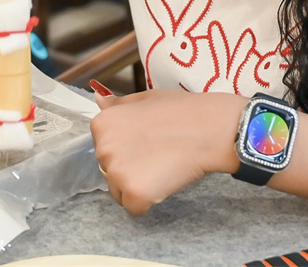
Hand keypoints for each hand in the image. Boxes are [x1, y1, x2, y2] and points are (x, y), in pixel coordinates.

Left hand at [91, 90, 245, 215]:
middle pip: (109, 171)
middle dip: (129, 168)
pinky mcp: (135, 194)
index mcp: (102, 124)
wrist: (208, 128)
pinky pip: (134, 208)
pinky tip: (164, 182)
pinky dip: (149, 202)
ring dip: (137, 186)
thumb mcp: (144, 99)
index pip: (103, 148)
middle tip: (156, 155)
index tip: (145, 143)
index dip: (126, 148)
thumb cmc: (180, 111)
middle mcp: (103, 148)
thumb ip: (118, 105)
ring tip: (161, 168)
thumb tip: (99, 100)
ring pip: (119, 191)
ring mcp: (117, 173)